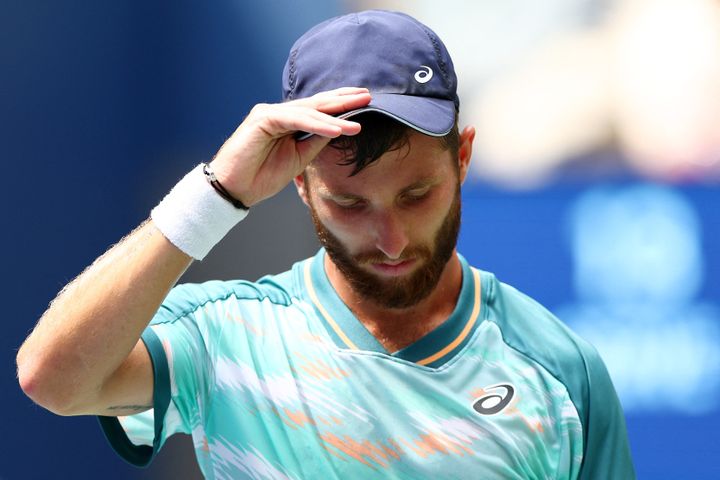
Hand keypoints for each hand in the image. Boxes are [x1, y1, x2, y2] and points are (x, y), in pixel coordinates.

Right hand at [210, 87, 370, 206]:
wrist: (235, 189)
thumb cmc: (262, 176)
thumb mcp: (299, 158)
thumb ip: (316, 142)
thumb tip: (339, 130)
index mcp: (287, 121)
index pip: (318, 109)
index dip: (341, 105)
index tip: (365, 103)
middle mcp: (279, 112)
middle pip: (316, 103)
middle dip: (343, 100)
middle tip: (368, 96)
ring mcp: (270, 113)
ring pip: (309, 111)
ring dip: (335, 116)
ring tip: (358, 122)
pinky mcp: (263, 119)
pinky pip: (295, 119)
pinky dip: (317, 125)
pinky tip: (336, 130)